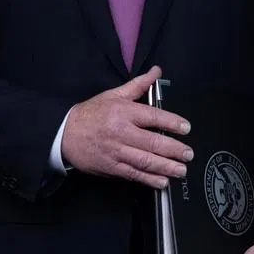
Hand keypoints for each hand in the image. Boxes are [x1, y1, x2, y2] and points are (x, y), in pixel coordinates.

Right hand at [60, 66, 193, 188]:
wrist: (65, 134)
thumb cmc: (91, 113)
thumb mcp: (113, 95)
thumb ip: (138, 85)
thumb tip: (157, 71)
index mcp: (123, 112)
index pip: (152, 116)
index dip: (172, 122)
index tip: (186, 128)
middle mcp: (122, 132)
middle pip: (152, 142)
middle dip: (174, 149)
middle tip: (189, 154)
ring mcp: (117, 152)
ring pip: (145, 161)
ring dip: (166, 167)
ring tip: (181, 170)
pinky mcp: (111, 167)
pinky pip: (134, 174)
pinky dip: (149, 179)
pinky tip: (163, 181)